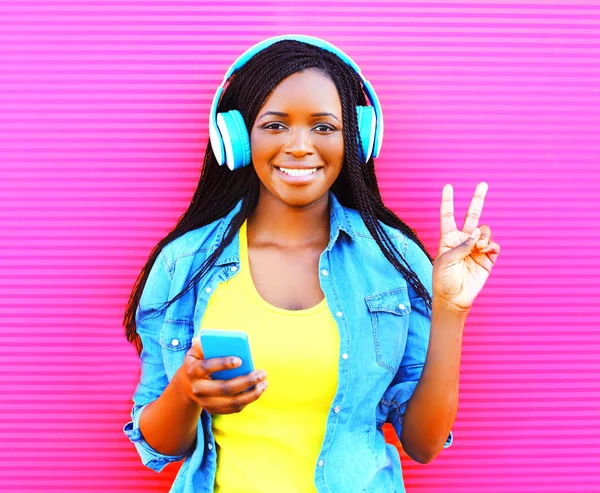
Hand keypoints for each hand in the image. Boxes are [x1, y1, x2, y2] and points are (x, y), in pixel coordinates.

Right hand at [177, 336, 267, 413]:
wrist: (186, 385)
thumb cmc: (198, 362)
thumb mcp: (196, 351)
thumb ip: (203, 344)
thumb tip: (216, 339)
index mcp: (193, 371)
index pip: (207, 367)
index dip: (223, 364)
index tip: (240, 360)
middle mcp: (198, 389)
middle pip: (224, 388)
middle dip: (246, 381)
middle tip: (262, 373)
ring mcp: (205, 402)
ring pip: (232, 402)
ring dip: (251, 394)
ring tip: (264, 383)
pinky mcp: (213, 410)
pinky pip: (233, 409)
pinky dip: (248, 401)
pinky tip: (258, 390)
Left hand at [433, 182, 500, 312]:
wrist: (454, 298)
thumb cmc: (444, 279)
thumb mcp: (447, 259)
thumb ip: (463, 244)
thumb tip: (478, 234)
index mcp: (448, 238)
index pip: (448, 216)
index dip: (448, 201)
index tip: (448, 186)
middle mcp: (463, 240)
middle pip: (471, 215)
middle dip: (478, 199)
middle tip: (483, 183)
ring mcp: (476, 247)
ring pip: (485, 230)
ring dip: (484, 235)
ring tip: (479, 247)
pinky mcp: (487, 257)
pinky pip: (494, 244)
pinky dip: (491, 245)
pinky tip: (485, 250)